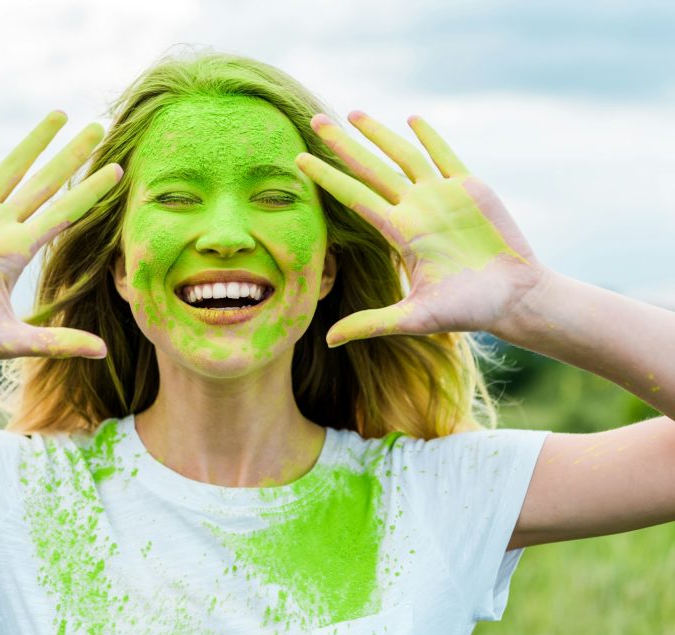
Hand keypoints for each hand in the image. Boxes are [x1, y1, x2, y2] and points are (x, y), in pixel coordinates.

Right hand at [0, 111, 121, 363]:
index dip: (91, 192)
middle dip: (74, 155)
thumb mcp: (9, 341)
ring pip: (10, 168)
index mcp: (17, 251)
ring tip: (60, 113)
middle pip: (47, 181)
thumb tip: (104, 352)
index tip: (118, 171)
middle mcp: (1, 227)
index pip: (65, 212)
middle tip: (101, 128)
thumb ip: (56, 343)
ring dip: (33, 141)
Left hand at [296, 111, 545, 346]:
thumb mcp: (415, 318)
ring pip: (403, 156)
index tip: (299, 160)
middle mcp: (415, 210)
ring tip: (353, 114)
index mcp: (400, 233)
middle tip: (316, 119)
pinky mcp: (471, 188)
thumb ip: (372, 323)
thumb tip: (328, 340)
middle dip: (343, 145)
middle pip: (371, 169)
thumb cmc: (467, 310)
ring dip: (380, 134)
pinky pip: (445, 156)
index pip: (355, 198)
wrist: (514, 297)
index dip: (328, 178)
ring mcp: (442, 196)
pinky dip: (429, 137)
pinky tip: (411, 119)